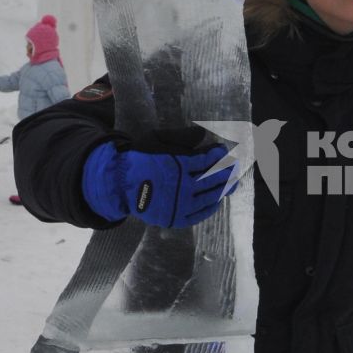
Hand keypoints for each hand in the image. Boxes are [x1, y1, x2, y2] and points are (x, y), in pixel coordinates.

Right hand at [81, 142, 237, 226]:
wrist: (118, 184)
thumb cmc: (140, 158)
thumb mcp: (157, 139)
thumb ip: (181, 136)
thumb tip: (203, 134)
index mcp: (179, 165)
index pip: (207, 160)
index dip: (218, 154)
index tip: (222, 150)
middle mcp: (182, 187)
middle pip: (213, 179)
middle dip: (226, 172)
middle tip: (233, 168)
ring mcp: (180, 205)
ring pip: (210, 197)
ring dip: (223, 189)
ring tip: (232, 184)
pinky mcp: (176, 218)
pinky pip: (200, 214)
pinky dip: (211, 207)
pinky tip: (216, 200)